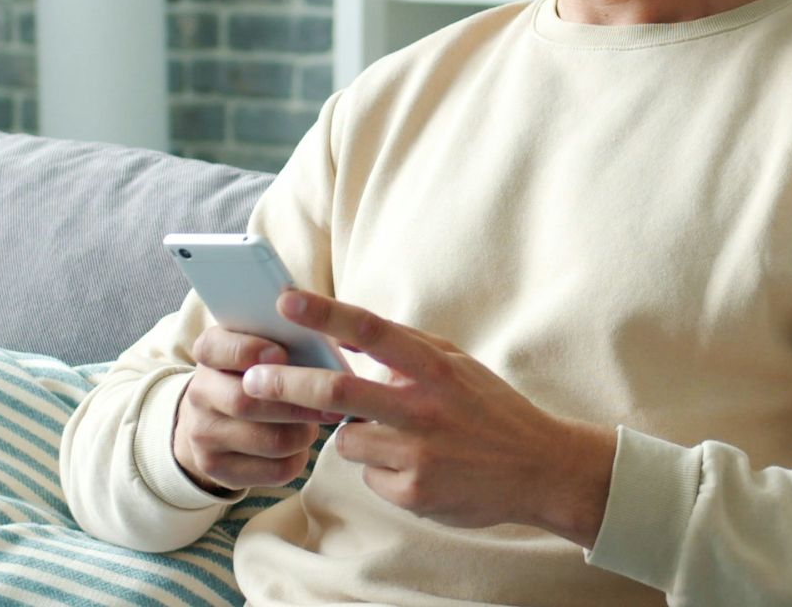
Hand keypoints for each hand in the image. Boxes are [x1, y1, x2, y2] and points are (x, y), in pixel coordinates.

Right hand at [173, 325, 343, 492]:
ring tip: (316, 423)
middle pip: (245, 402)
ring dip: (304, 433)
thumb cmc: (255, 372)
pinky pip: (274, 470)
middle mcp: (199, 393)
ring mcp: (203, 434)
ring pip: (269, 440)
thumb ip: (285, 339)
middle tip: (330, 402)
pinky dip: (299, 458)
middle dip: (295, 403)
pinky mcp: (217, 468)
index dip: (248, 351)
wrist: (215, 418)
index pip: (215, 349)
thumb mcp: (261, 346)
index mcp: (209, 353)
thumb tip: (326, 346)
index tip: (280, 354)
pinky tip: (301, 445)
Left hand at [239, 291, 616, 547]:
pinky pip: (369, 475)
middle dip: (287, 384)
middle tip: (252, 381)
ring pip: (347, 440)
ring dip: (354, 436)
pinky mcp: (413, 491)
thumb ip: (407, 350)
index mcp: (433, 367)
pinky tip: (417, 468)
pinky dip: (380, 470)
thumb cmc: (489, 410)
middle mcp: (423, 407)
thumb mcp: (456, 365)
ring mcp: (417, 452)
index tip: (285, 301)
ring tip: (395, 438)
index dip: (324, 314)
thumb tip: (350, 333)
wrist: (539, 469)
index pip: (370, 331)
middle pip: (337, 389)